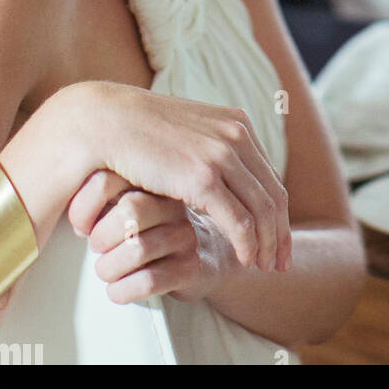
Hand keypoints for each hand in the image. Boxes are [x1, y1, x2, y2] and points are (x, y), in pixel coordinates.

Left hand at [69, 170, 239, 304]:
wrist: (206, 254)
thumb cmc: (154, 228)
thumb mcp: (127, 200)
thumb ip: (99, 189)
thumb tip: (55, 193)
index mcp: (153, 178)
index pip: (109, 178)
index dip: (85, 207)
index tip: (81, 225)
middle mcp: (173, 202)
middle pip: (128, 212)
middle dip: (101, 238)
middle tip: (99, 248)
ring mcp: (185, 234)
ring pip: (137, 249)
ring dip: (109, 269)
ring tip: (108, 271)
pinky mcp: (192, 266)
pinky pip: (149, 281)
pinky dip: (122, 291)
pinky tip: (119, 289)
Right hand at [74, 83, 290, 273]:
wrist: (107, 121)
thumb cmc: (139, 133)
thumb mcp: (188, 136)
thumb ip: (209, 151)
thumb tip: (222, 177)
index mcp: (236, 125)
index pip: (270, 178)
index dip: (279, 213)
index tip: (279, 240)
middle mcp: (237, 137)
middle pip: (274, 195)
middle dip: (280, 234)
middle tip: (280, 263)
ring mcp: (222, 155)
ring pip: (262, 211)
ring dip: (267, 245)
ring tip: (264, 268)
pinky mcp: (202, 177)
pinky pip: (238, 220)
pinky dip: (247, 245)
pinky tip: (244, 261)